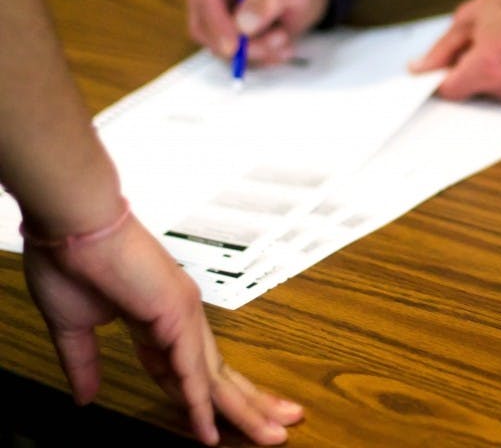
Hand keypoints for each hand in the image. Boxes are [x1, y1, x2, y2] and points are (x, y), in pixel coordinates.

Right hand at [21, 214, 303, 445]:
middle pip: (217, 375)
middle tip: (279, 430)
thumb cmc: (71, 261)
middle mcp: (181, 319)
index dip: (199, 404)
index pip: (186, 373)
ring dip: (244, 411)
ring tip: (271, 436)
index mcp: (158, 320)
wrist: (73, 224)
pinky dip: (200, 403)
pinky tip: (210, 429)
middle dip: (249, 405)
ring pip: (216, 377)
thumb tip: (85, 397)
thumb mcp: (74, 327)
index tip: (214, 426)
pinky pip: (190, 370)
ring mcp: (183, 316)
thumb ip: (84, 364)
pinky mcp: (176, 316)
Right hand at [187, 0, 328, 64]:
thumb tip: (243, 22)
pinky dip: (254, 58)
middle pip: (204, 26)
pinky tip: (275, 47)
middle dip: (242, 44)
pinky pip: (227, 57)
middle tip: (277, 42)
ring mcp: (207, 12)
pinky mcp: (214, 34)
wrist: (297, 2)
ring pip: (216, 46)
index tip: (236, 46)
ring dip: (255, 52)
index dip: (217, 24)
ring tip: (283, 39)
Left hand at [409, 0, 500, 102]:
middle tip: (488, 46)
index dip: (448, 77)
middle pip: (476, 94)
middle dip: (475, 75)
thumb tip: (419, 69)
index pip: (451, 92)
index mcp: (486, 66)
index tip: (452, 66)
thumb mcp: (467, 19)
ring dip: (499, 78)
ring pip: (500, 95)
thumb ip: (440, 51)